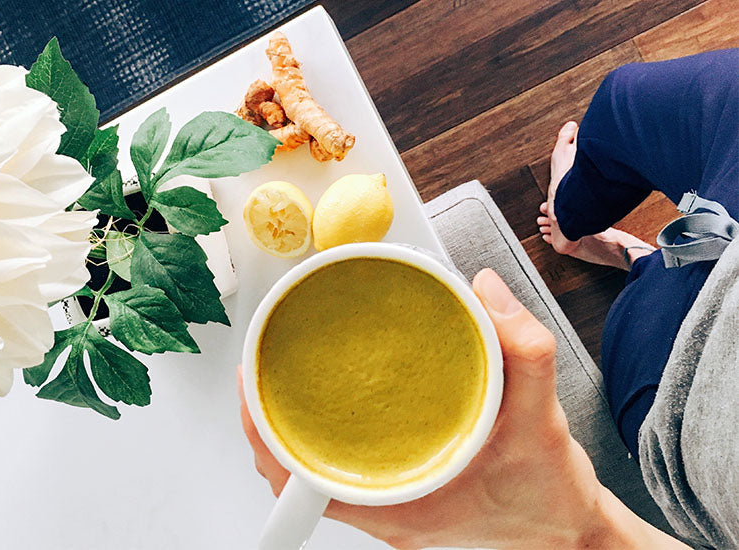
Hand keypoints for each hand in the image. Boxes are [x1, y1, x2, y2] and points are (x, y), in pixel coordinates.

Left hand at [238, 269, 684, 548]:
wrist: (567, 537)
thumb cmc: (548, 499)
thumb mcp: (544, 421)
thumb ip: (525, 350)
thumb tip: (487, 290)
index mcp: (400, 504)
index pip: (297, 481)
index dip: (262, 432)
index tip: (251, 384)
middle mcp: (388, 509)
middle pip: (297, 470)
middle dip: (273, 417)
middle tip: (267, 365)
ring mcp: (395, 508)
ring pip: (321, 469)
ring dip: (300, 426)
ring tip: (295, 377)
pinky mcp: (409, 499)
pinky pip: (351, 469)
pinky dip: (336, 436)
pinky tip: (349, 404)